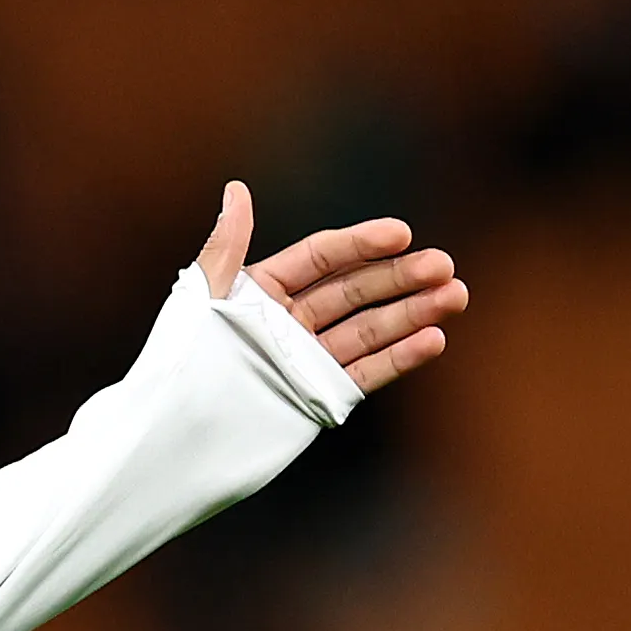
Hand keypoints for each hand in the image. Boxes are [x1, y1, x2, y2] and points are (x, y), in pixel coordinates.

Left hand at [193, 180, 463, 392]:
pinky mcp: (319, 396)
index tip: (402, 233)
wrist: (173, 442)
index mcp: (261, 290)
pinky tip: (433, 339)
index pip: (322, 258)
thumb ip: (227, 246)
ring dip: (415, 312)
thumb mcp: (200, 299)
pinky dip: (400, 357)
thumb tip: (237, 189)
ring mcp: (307, 360)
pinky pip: (366, 372)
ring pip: (370, 329)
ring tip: (456, 296)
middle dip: (402, 278)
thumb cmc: (176, 366)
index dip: (362, 244)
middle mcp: (289, 323)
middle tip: (445, 266)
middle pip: (356, 291)